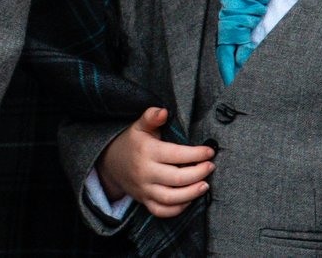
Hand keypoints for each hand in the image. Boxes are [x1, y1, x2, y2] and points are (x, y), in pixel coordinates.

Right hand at [97, 107, 212, 218]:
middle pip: (177, 178)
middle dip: (198, 173)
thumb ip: (151, 117)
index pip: (176, 155)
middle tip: (211, 167)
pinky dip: (177, 209)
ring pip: (171, 198)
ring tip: (205, 185)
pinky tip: (189, 199)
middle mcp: (145, 172)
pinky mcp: (144, 201)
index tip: (209, 151)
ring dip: (191, 193)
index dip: (196, 154)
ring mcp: (144, 189)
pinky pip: (161, 211)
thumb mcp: (139, 126)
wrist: (110, 162)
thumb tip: (164, 111)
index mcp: (147, 151)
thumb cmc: (131, 142)